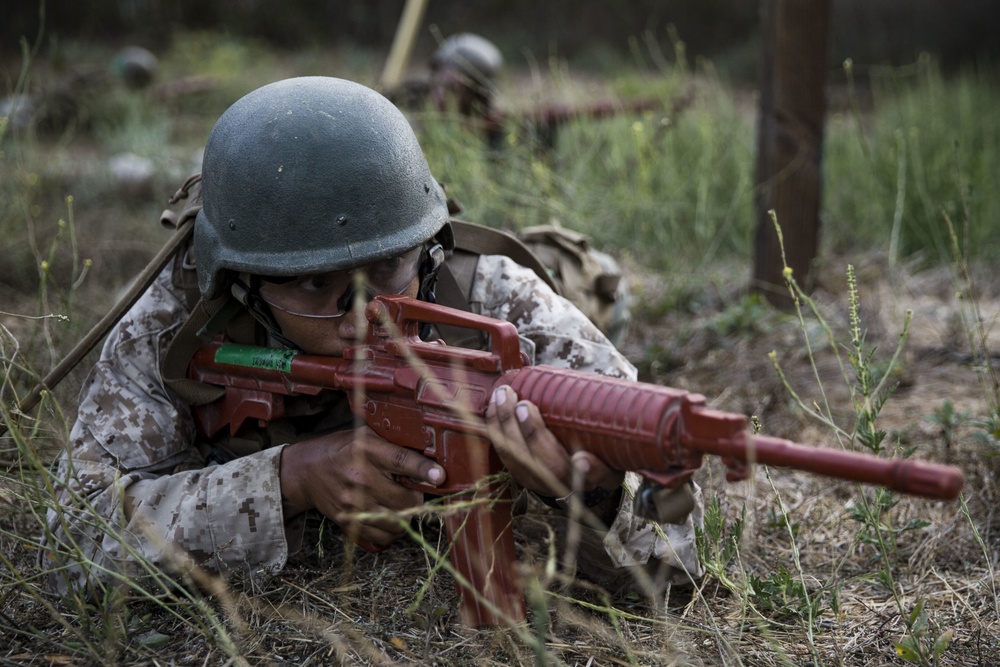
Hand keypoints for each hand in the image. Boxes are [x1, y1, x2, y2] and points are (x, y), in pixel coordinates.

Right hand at [279, 426, 444, 545]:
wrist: (306, 471)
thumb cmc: (342, 450)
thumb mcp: (365, 436)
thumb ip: (393, 444)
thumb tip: (429, 453)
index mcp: (367, 451)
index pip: (400, 461)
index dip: (422, 470)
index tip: (440, 476)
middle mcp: (360, 477)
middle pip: (403, 498)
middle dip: (416, 497)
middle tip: (415, 492)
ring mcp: (353, 502)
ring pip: (395, 521)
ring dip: (407, 516)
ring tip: (404, 506)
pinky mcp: (347, 520)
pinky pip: (381, 536)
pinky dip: (392, 531)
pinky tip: (392, 519)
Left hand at [485, 385, 623, 497]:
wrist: (574, 480)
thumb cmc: (597, 454)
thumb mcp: (613, 451)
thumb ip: (611, 435)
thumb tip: (606, 403)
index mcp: (599, 477)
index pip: (597, 476)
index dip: (590, 470)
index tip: (582, 458)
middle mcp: (568, 484)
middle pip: (549, 466)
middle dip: (533, 435)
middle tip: (524, 406)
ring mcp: (540, 482)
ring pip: (519, 459)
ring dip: (507, 426)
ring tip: (503, 396)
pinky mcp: (520, 474)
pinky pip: (503, 453)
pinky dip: (495, 429)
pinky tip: (493, 406)